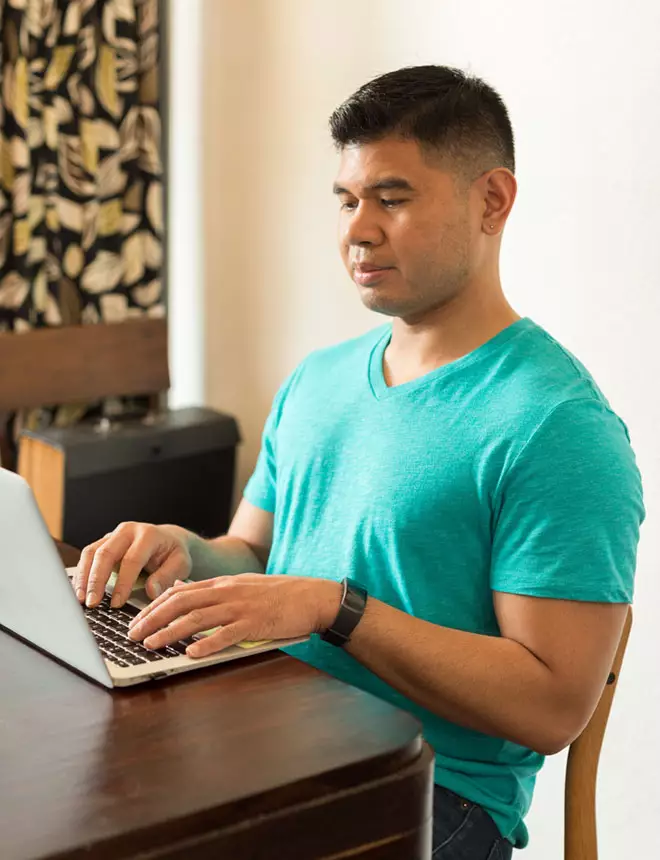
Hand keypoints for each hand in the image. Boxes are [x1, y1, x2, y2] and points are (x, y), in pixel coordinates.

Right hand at [74, 522, 192, 608]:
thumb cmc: (174, 553)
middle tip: (91, 603)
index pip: (131, 559)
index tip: (116, 604)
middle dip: (96, 580)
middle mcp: (127, 531)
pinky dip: (81, 574)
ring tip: (80, 600)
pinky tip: (79, 591)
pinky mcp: (103, 543)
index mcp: (148, 535)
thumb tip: (152, 592)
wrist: (168, 539)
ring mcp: (112, 535)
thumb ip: (167, 576)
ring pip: (91, 553)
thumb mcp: (181, 563)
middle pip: (106, 553)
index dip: (123, 583)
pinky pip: (87, 556)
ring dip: (83, 577)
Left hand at [127, 574, 342, 657]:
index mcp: (224, 583)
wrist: (313, 597)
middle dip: (153, 618)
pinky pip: (228, 634)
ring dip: (171, 632)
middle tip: (132, 634)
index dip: (154, 606)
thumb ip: (217, 593)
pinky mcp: (256, 623)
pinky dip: (208, 643)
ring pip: (198, 617)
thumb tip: (186, 597)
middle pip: (181, 602)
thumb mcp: (244, 588)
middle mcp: (228, 591)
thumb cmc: (279, 596)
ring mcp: (241, 607)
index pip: (180, 591)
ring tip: (152, 644)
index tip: (137, 619)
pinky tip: (192, 654)